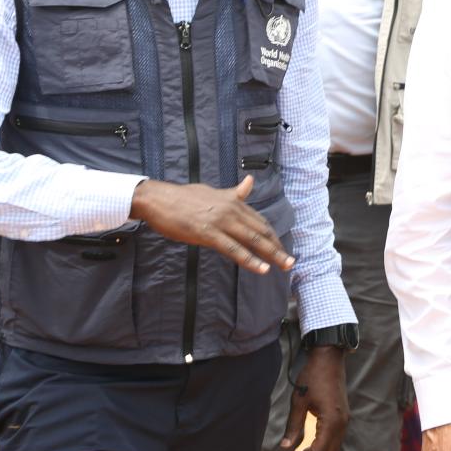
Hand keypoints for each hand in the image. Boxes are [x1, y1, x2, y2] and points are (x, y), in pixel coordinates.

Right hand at [130, 175, 293, 273]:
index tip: (282, 248)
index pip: (260, 221)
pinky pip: (234, 249)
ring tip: (284, 266)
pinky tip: (262, 268)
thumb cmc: (183, 197)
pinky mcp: (208, 233)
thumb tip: (250, 182)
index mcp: (233, 202)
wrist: (158, 199)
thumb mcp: (214, 192)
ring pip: (253, 240)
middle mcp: (232, 210)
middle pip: (261, 231)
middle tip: (291, 262)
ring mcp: (221, 222)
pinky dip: (250, 259)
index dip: (272, 236)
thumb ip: (234, 193)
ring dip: (272, 254)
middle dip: (278, 247)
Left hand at [282, 346, 348, 450]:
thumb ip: (293, 425)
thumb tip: (285, 447)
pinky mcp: (342, 419)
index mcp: (332, 421)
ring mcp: (344, 422)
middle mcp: (342, 424)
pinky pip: (334, 442)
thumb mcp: (299, 401)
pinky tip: (307, 450)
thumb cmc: (312, 377)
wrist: (329, 359)